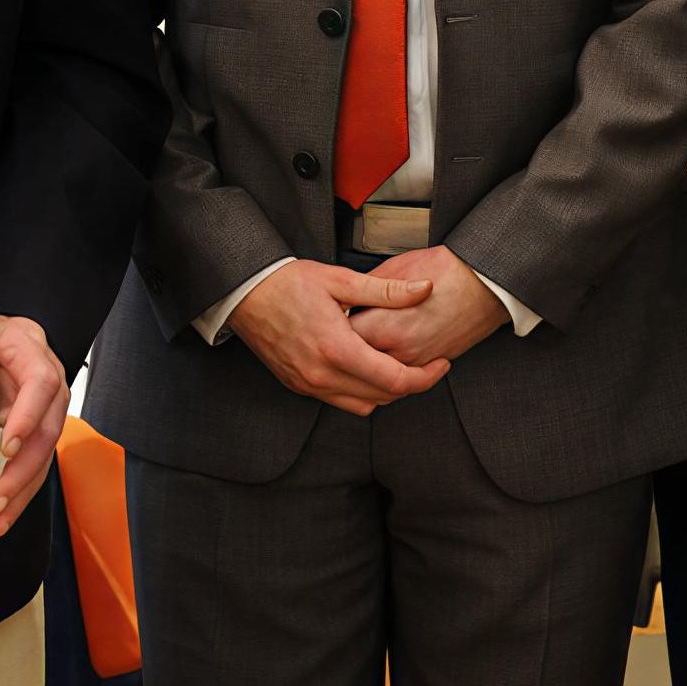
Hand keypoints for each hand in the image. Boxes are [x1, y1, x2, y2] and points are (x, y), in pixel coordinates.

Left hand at [0, 311, 69, 537]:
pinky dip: (20, 493)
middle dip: (28, 450)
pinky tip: (1, 517)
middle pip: (49, 416)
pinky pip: (35, 463)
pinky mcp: (34, 430)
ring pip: (46, 444)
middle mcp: (45, 373)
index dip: (24, 411)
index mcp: (26, 344)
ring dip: (23, 480)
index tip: (0, 440)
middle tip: (2, 476)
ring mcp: (45, 404)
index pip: (36, 379)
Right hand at [228, 260, 447, 415]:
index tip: (441, 363)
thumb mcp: (341, 280)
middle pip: (383, 397)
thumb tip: (424, 289)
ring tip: (399, 365)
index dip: (426, 376)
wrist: (245, 294)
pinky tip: (368, 367)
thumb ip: (386, 291)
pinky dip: (361, 391)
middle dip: (412, 384)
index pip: (394, 380)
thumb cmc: (289, 283)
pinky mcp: (299, 386)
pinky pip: (341, 401)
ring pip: (363, 405)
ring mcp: (309, 385)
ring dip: (386, 391)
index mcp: (337, 348)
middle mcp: (322, 375)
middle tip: (428, 364)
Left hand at [347, 247, 510, 369]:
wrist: (484, 285)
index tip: (330, 319)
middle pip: (355, 363)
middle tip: (341, 333)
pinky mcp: (429, 364)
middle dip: (346, 349)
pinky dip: (388, 369)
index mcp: (381, 327)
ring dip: (365, 363)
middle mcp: (396, 351)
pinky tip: (383, 352)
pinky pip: (400, 377)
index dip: (332, 328)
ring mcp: (414, 361)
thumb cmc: (446, 272)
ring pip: (377, 377)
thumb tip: (348, 300)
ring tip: (359, 343)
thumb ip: (366, 291)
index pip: (340, 339)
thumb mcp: (395, 270)